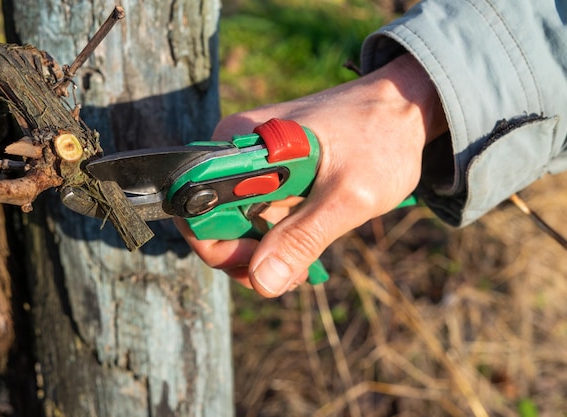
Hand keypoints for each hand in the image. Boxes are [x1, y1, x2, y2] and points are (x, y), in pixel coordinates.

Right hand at [175, 53, 446, 296]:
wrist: (402, 110)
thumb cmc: (381, 139)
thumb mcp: (349, 195)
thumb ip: (304, 237)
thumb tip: (263, 282)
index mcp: (240, 143)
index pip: (195, 206)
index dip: (220, 245)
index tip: (261, 262)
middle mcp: (233, 152)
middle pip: (210, 222)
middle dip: (244, 258)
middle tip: (290, 273)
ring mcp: (249, 165)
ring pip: (232, 226)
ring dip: (262, 255)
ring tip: (303, 266)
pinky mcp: (265, 177)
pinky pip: (252, 218)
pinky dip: (272, 242)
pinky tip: (302, 252)